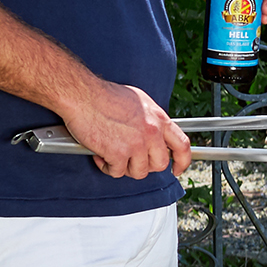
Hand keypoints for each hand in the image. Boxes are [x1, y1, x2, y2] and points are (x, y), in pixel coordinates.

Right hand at [60, 80, 191, 178]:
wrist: (83, 94)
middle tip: (131, 160)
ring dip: (124, 167)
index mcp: (159, 119)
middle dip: (145, 166)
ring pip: (139, 172)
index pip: (182, 145)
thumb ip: (151, 121)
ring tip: (112, 155)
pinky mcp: (118, 153)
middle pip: (159, 164)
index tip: (177, 168)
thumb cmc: (105, 95)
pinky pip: (116, 171)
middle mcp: (151, 132)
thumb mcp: (140, 102)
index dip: (182, 161)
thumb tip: (154, 134)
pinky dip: (106, 166)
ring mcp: (136, 144)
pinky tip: (100, 154)